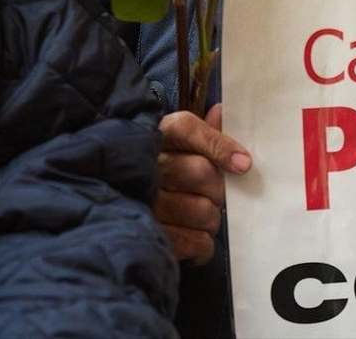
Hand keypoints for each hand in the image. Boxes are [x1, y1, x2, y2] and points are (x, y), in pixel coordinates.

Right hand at [156, 104, 251, 263]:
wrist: (111, 214)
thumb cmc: (154, 178)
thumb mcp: (172, 151)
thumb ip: (200, 133)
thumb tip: (221, 111)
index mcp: (151, 138)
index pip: (186, 129)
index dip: (219, 145)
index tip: (243, 164)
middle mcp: (144, 169)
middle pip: (203, 172)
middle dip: (217, 189)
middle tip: (211, 196)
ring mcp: (145, 205)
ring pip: (204, 211)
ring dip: (209, 220)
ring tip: (196, 219)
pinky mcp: (151, 238)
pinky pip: (197, 242)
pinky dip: (202, 245)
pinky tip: (191, 238)